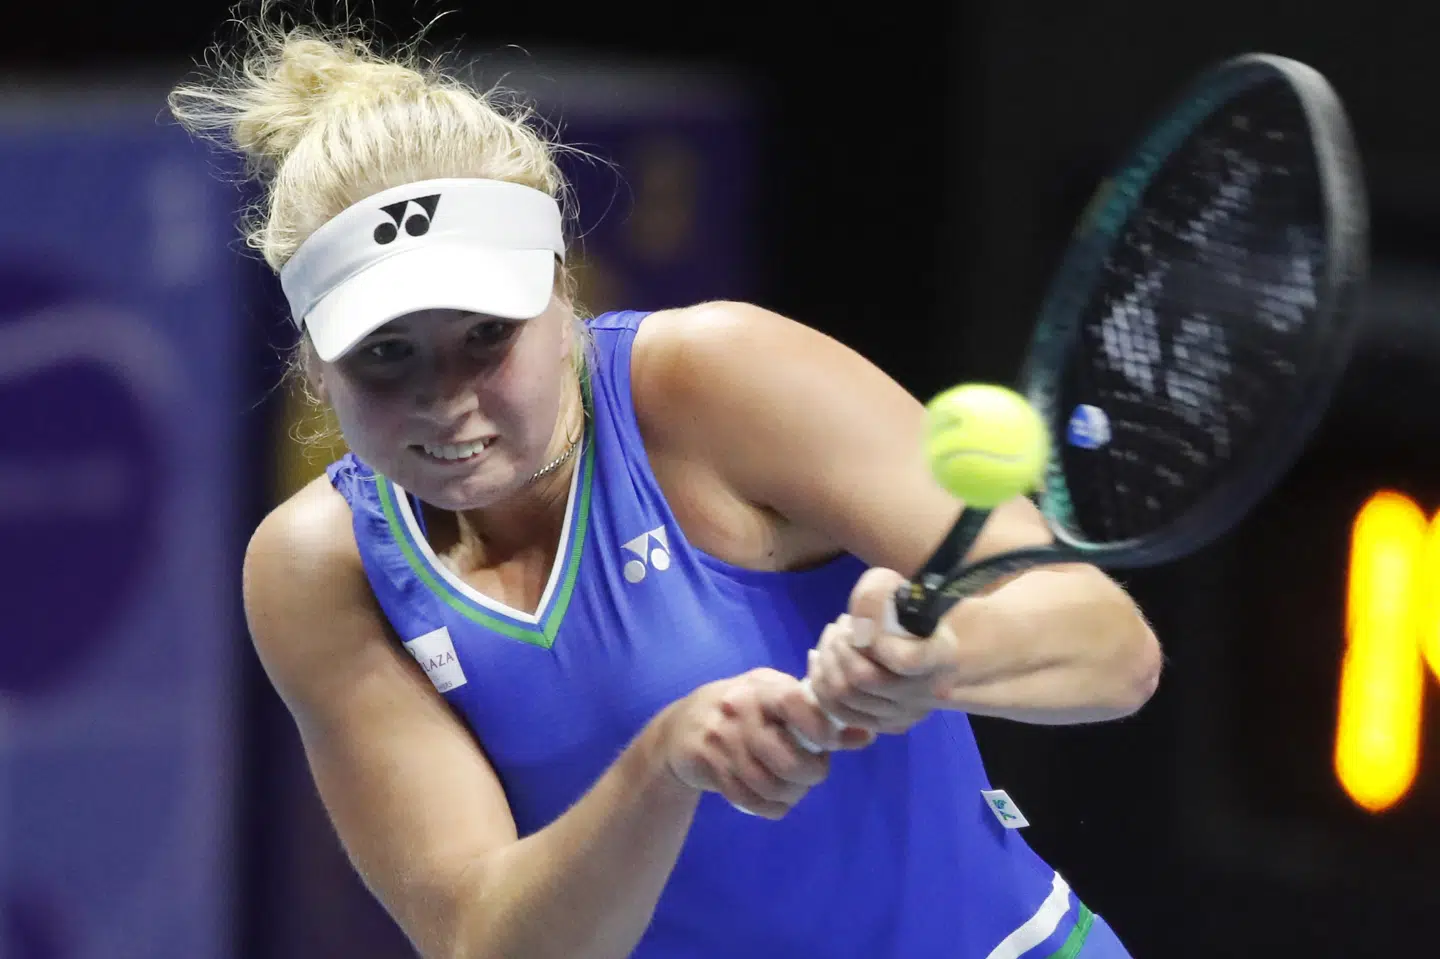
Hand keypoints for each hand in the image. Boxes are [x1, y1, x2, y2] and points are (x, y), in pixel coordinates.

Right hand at [660, 668, 875, 818]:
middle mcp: (739, 711)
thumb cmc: (742, 709)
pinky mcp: (708, 767)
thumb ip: (817, 715)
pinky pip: (749, 800)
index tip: (830, 743)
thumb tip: (866, 735)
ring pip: (769, 785)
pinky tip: (774, 800)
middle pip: (787, 758)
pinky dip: (771, 807)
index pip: (795, 703)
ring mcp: (721, 740)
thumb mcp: (775, 699)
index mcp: (761, 688)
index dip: (821, 728)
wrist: (680, 728)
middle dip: (810, 773)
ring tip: (794, 787)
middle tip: (813, 771)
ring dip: (791, 794)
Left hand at [806, 567, 960, 735]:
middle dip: (838, 648)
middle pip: (863, 679)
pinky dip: (820, 682)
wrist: (929, 646)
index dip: (872, 640)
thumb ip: (878, 593)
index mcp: (939, 657)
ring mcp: (905, 713)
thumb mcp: (901, 591)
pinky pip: (838, 710)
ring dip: (827, 662)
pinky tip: (819, 659)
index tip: (858, 620)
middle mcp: (925, 692)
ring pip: (845, 696)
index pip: (906, 660)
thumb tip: (854, 618)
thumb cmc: (911, 612)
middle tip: (839, 627)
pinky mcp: (885, 725)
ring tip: (831, 639)